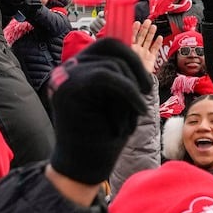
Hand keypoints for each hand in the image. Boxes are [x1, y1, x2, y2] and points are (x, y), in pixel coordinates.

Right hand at [47, 38, 153, 184]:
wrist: (83, 167)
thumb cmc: (104, 136)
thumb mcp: (118, 100)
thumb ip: (121, 76)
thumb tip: (136, 53)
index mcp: (79, 69)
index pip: (108, 45)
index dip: (132, 57)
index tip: (145, 84)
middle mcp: (68, 69)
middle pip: (111, 46)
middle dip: (136, 66)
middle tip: (146, 92)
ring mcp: (65, 76)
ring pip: (113, 65)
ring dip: (131, 92)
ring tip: (129, 116)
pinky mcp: (68, 88)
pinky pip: (107, 77)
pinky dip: (129, 92)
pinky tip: (139, 110)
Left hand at [126, 19, 162, 77]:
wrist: (135, 79)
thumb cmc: (128, 67)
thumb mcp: (124, 52)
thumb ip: (124, 43)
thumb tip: (119, 33)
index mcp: (129, 48)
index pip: (131, 35)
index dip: (134, 29)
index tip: (137, 22)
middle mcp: (137, 50)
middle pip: (141, 36)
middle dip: (144, 28)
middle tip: (148, 21)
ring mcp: (144, 53)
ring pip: (148, 41)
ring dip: (151, 33)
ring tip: (154, 26)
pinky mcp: (151, 59)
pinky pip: (155, 49)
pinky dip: (158, 43)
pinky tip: (159, 37)